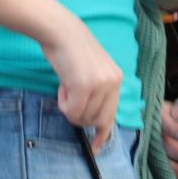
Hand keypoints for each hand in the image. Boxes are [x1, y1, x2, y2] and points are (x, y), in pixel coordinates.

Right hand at [41, 17, 123, 150]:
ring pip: (82, 117)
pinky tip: (62, 85)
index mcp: (117, 79)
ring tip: (66, 86)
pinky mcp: (84, 86)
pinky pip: (70, 110)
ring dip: (69, 108)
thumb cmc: (71, 50)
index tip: (96, 147)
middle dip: (80, 119)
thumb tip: (94, 120)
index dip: (103, 134)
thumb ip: (98, 92)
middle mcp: (113, 82)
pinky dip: (62, 102)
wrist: (60, 31)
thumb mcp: (93, 71)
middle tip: (69, 101)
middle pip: (97, 120)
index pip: (112, 115)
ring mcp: (100, 84)